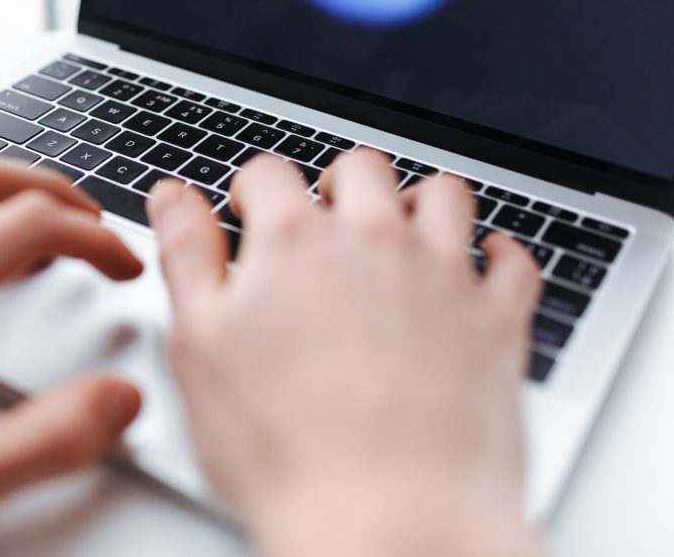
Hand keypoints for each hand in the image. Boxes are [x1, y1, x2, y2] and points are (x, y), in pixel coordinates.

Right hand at [149, 151, 543, 556]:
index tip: (251, 213)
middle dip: (336, 184)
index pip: (268, 172)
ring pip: (442, 195)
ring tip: (401, 233)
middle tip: (325, 221)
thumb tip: (173, 196)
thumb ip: (187, 255)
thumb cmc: (285, 450)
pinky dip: (499, 253)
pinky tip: (481, 264)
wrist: (389, 520)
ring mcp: (443, 276)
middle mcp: (373, 242)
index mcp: (294, 244)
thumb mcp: (199, 346)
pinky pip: (514, 261)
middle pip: (360, 168)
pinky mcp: (497, 322)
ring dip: (418, 202)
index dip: (252, 190)